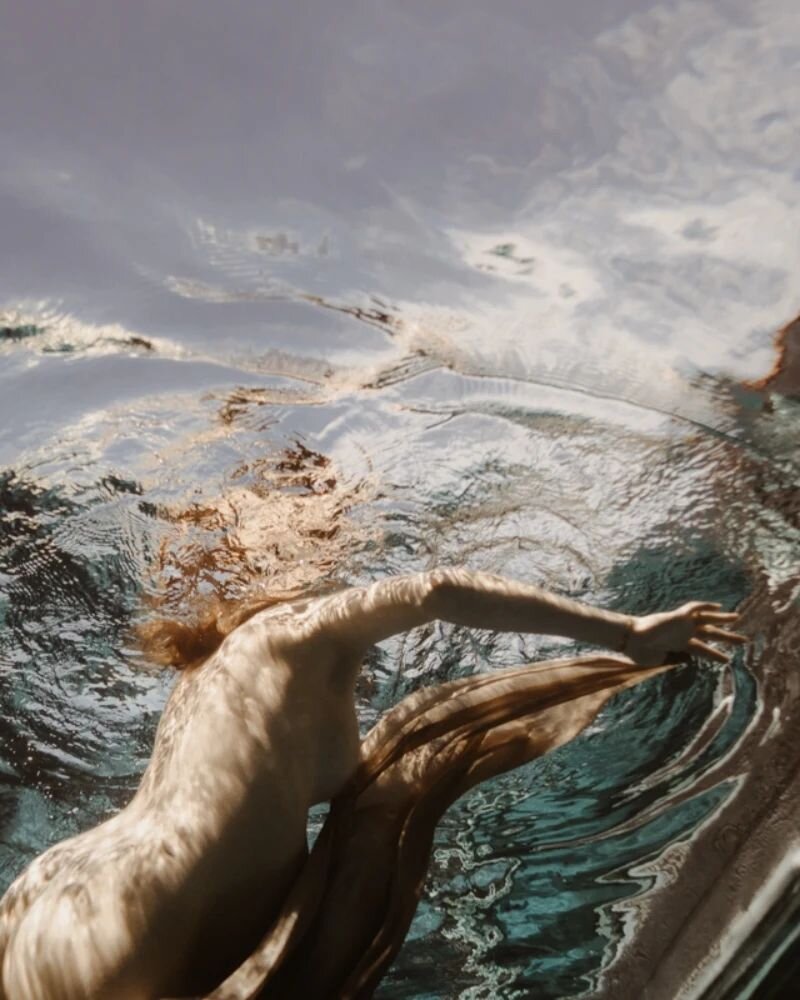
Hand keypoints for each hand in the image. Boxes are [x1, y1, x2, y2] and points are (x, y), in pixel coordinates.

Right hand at [625, 602, 746, 666]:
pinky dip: (705, 606)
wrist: (630, 640)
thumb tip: (688, 660)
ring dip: (723, 619)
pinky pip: (694, 608)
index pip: (702, 649)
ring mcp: (681, 624)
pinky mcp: (677, 616)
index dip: (715, 654)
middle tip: (744, 641)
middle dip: (728, 637)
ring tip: (738, 618)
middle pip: (710, 634)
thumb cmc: (640, 652)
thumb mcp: (660, 660)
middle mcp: (684, 633)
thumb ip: (674, 660)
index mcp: (680, 645)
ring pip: (707, 619)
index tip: (726, 659)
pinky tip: (718, 606)